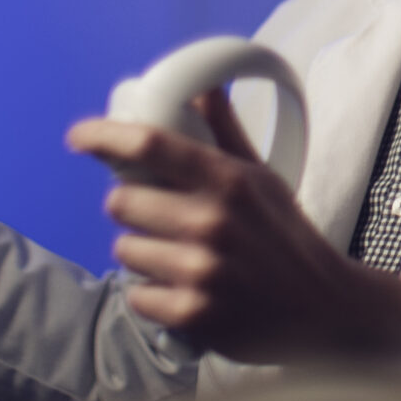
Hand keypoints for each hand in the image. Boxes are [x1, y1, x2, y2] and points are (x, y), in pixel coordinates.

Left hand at [67, 92, 400, 362]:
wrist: (321, 307)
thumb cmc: (285, 236)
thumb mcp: (262, 179)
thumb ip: (225, 134)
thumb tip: (203, 87)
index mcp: (229, 180)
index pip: (151, 145)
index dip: (105, 136)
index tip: (79, 136)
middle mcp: (212, 222)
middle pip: (121, 202)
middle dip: (132, 207)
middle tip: (159, 216)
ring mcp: (200, 270)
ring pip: (125, 250)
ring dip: (143, 253)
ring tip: (179, 258)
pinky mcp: (191, 314)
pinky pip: (136, 295)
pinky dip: (153, 295)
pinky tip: (185, 291)